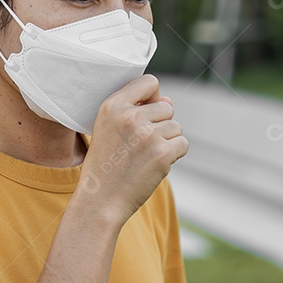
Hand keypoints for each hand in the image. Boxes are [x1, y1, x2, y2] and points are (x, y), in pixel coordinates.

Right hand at [78, 74, 187, 222]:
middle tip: (140, 145)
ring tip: (145, 156)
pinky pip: (183, 144)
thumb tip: (169, 100)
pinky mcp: (162, 154)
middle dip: (160, 125)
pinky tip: (155, 165)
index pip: (149, 82)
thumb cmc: (106, 165)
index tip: (145, 112)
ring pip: (176, 127)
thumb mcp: (108, 128)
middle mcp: (130, 117)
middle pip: (167, 107)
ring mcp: (147, 135)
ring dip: (167, 141)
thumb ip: (136, 109)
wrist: (100, 200)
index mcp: (113, 106)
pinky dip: (174, 155)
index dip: (153, 96)